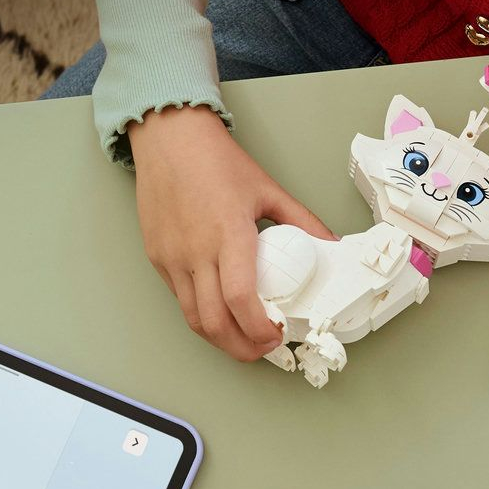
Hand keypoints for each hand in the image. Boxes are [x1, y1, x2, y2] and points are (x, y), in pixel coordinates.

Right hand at [128, 106, 332, 361]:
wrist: (169, 138)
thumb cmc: (217, 161)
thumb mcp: (269, 190)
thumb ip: (302, 222)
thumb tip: (331, 245)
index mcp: (228, 235)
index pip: (241, 299)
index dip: (259, 329)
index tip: (276, 336)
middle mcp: (196, 252)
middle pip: (214, 322)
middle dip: (241, 347)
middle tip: (263, 350)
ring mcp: (172, 258)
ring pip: (193, 318)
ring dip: (220, 338)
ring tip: (244, 340)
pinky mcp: (157, 258)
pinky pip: (179, 299)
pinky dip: (201, 315)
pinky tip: (221, 313)